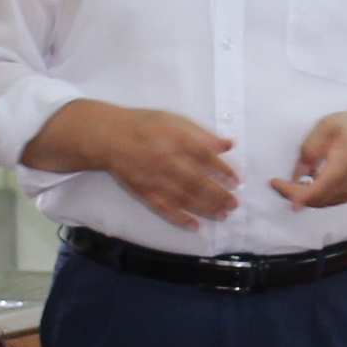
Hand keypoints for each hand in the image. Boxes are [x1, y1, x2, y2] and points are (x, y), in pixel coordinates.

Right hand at [29, 101, 236, 227]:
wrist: (109, 137)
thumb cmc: (146, 125)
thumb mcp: (175, 120)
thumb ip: (202, 133)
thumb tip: (229, 144)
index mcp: (175, 139)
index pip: (205, 156)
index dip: (223, 170)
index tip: (238, 180)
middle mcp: (166, 160)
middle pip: (197, 181)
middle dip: (218, 194)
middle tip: (235, 203)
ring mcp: (154, 178)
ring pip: (183, 197)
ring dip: (205, 208)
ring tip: (223, 215)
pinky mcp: (144, 192)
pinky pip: (163, 208)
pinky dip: (180, 219)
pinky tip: (196, 226)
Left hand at [270, 108, 346, 210]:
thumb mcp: (328, 126)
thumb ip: (310, 148)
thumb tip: (296, 175)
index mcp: (343, 165)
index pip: (314, 190)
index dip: (292, 192)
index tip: (276, 182)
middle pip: (315, 201)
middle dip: (292, 195)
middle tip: (279, 184)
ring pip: (320, 204)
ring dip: (302, 198)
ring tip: (290, 184)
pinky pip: (327, 202)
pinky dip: (313, 198)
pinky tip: (305, 187)